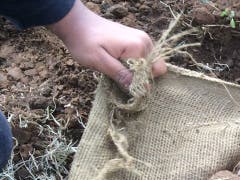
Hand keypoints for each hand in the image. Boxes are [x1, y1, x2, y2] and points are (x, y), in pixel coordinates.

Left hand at [48, 1, 166, 88]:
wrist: (75, 22)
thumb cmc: (84, 41)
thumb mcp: (99, 61)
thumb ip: (121, 74)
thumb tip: (142, 89)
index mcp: (138, 46)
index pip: (154, 72)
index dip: (142, 82)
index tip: (126, 83)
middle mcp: (145, 41)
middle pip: (156, 68)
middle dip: (141, 76)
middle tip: (121, 75)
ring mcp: (142, 39)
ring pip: (151, 64)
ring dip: (137, 71)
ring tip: (119, 68)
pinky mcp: (137, 40)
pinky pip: (144, 58)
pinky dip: (135, 64)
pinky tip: (120, 63)